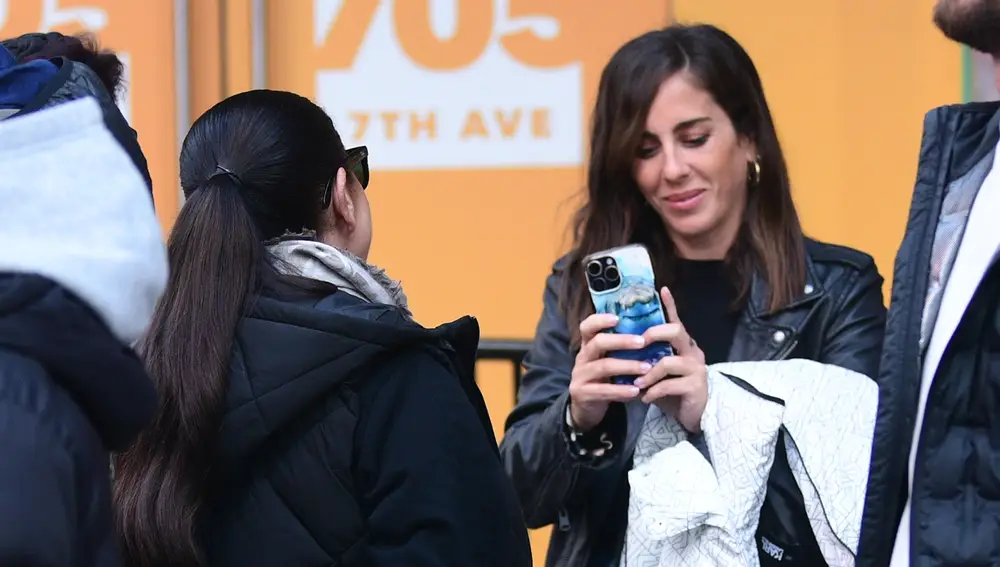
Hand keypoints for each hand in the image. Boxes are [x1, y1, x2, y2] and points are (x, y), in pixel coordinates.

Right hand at [567, 313, 645, 431]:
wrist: (586, 408)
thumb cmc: (605, 379)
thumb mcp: (608, 361)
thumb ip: (622, 348)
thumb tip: (651, 329)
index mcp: (588, 346)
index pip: (587, 326)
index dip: (600, 320)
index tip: (618, 318)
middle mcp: (582, 358)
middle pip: (598, 343)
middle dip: (621, 341)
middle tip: (643, 342)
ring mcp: (580, 376)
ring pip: (603, 366)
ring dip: (627, 366)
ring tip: (647, 368)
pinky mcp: (582, 394)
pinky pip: (603, 390)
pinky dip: (621, 390)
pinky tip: (636, 391)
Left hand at [632, 287, 707, 432]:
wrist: (692, 417)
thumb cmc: (673, 391)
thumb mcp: (658, 371)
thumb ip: (648, 357)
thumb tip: (622, 346)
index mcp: (682, 345)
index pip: (676, 320)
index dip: (670, 305)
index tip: (661, 289)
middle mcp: (692, 352)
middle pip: (676, 331)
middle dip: (654, 334)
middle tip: (638, 342)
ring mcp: (696, 369)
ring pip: (669, 362)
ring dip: (648, 373)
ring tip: (637, 382)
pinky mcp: (696, 387)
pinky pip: (669, 385)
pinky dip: (653, 391)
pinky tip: (645, 398)